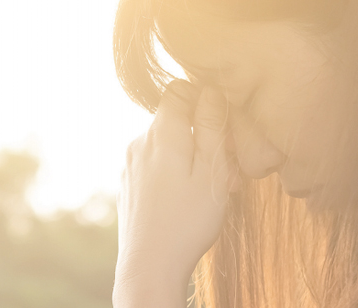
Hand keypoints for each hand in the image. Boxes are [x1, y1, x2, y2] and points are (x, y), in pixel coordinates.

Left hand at [114, 79, 239, 306]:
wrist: (149, 266)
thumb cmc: (187, 221)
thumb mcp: (212, 171)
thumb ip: (212, 127)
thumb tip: (211, 91)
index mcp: (161, 133)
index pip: (179, 90)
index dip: (204, 100)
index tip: (223, 126)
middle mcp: (139, 142)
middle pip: (175, 120)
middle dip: (203, 137)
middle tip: (228, 169)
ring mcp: (130, 164)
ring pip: (167, 146)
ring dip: (192, 159)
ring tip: (213, 190)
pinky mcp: (129, 185)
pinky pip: (156, 166)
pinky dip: (176, 175)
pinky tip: (190, 202)